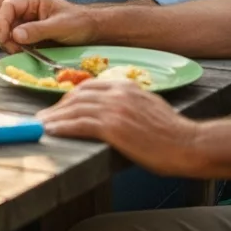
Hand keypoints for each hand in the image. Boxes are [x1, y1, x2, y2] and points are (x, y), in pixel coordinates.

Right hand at [0, 0, 95, 53]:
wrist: (88, 28)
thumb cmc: (77, 24)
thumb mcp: (59, 27)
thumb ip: (37, 31)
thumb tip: (15, 35)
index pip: (7, 4)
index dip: (1, 22)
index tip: (4, 39)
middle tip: (6, 44)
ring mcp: (21, 8)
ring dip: (3, 35)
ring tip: (15, 48)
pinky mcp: (21, 20)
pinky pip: (6, 27)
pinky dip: (7, 38)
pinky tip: (14, 47)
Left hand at [39, 79, 201, 177]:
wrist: (189, 144)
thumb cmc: (172, 132)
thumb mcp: (149, 105)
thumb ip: (128, 102)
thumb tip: (112, 109)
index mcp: (125, 86)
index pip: (88, 88)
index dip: (68, 98)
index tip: (59, 107)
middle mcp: (117, 93)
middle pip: (77, 96)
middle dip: (57, 107)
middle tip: (44, 117)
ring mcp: (114, 109)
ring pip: (75, 109)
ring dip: (54, 118)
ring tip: (41, 125)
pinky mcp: (113, 127)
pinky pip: (80, 125)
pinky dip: (63, 127)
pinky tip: (52, 131)